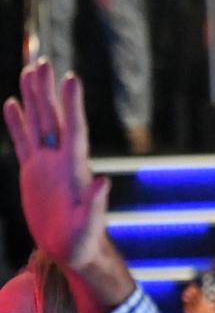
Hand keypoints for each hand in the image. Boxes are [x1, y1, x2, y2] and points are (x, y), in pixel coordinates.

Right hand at [3, 61, 110, 270]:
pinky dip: (18, 122)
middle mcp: (62, 160)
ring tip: (30, 70)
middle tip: (43, 62)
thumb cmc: (84, 243)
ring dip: (34, 98)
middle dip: (48, 91)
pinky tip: (12, 103)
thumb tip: (104, 181)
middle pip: (54, 118)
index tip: (71, 79)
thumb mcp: (88, 227)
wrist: (72, 250)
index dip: (72, 105)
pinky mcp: (34, 172)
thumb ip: (95, 205)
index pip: (74, 130)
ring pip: (39, 123)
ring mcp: (47, 164)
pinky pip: (24, 141)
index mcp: (75, 170)